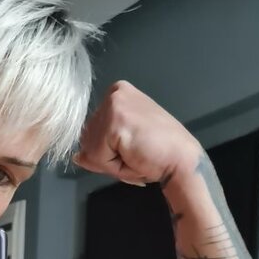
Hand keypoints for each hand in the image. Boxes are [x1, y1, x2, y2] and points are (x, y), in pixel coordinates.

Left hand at [73, 81, 201, 186]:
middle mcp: (114, 93)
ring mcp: (114, 105)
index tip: (132, 147)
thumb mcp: (120, 149)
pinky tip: (133, 156)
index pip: (91, 130)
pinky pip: (97, 156)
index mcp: (117, 94)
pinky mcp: (115, 121)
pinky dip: (112, 165)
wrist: (181, 161)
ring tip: (134, 154)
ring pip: (90, 148)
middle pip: (87, 138)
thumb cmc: (157, 155)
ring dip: (109, 162)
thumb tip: (77, 156)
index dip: (107, 149)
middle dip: (106, 156)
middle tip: (135, 153)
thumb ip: (95, 150)